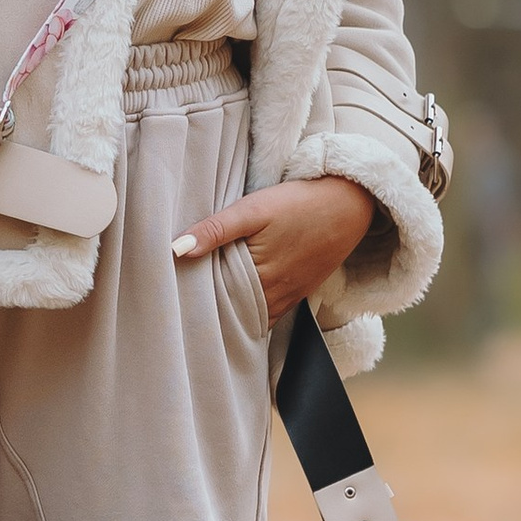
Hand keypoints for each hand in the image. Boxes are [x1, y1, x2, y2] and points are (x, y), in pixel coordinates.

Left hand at [172, 175, 375, 323]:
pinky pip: (270, 314)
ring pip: (252, 317)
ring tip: (202, 316)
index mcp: (258, 276)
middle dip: (209, 314)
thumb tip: (176, 249)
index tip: (171, 304)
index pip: (216, 300)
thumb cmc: (299, 203)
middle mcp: (274, 294)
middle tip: (180, 315)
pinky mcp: (300, 292)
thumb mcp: (253, 209)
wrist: (349, 203)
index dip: (194, 303)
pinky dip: (251, 314)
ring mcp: (289, 296)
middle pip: (233, 312)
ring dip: (230, 317)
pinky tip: (236, 310)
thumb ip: (215, 230)